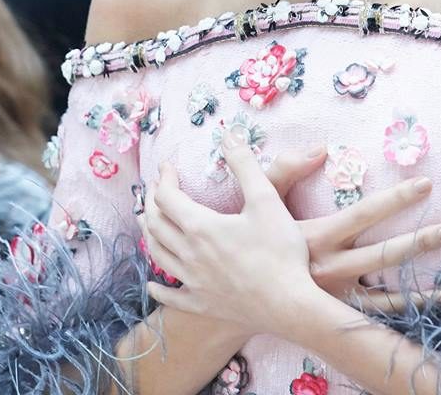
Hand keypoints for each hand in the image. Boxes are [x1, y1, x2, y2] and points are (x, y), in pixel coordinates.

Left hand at [139, 132, 316, 336]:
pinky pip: (171, 296)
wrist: (290, 305)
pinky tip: (153, 283)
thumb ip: (245, 164)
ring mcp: (193, 283)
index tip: (168, 166)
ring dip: (149, 235)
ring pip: (158, 256)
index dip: (164, 178)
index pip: (167, 197)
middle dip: (153, 202)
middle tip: (157, 187)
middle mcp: (189, 254)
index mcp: (200, 227)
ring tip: (149, 222)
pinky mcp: (202, 305)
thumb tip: (228, 134)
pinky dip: (158, 287)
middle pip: (156, 224)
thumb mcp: (266, 198)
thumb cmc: (280, 250)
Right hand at [264, 148, 440, 312]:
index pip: (363, 214)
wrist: (238, 292)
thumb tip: (321, 147)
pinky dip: (407, 315)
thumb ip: (285, 169)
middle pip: (382, 256)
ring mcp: (335, 298)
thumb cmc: (253, 236)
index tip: (424, 184)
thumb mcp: (262, 198)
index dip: (395, 199)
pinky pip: (378, 319)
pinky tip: (434, 308)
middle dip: (418, 241)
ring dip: (421, 291)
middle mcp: (329, 270)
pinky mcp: (337, 316)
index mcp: (314, 237)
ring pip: (386, 297)